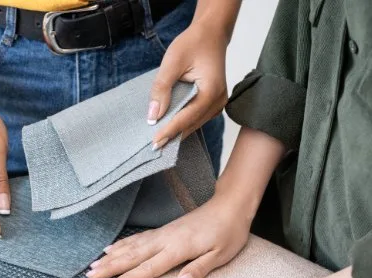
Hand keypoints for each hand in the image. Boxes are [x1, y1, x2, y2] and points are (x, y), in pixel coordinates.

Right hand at [86, 194, 250, 277]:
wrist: (229, 206)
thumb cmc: (229, 233)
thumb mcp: (221, 255)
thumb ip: (200, 268)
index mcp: (179, 248)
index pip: (149, 267)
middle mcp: (165, 240)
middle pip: (132, 256)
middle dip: (110, 267)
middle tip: (90, 276)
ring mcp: (162, 234)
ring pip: (131, 246)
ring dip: (111, 256)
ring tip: (92, 266)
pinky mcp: (163, 230)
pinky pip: (137, 238)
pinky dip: (122, 244)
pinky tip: (110, 248)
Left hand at [148, 21, 228, 148]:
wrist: (210, 35)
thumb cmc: (193, 44)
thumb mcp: (172, 61)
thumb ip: (162, 88)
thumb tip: (153, 115)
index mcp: (212, 90)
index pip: (188, 117)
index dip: (170, 130)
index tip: (154, 142)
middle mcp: (218, 101)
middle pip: (192, 125)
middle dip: (172, 135)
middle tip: (152, 147)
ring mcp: (217, 104)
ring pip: (194, 125)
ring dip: (176, 132)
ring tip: (158, 141)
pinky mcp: (212, 105)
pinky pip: (195, 119)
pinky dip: (181, 124)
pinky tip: (167, 129)